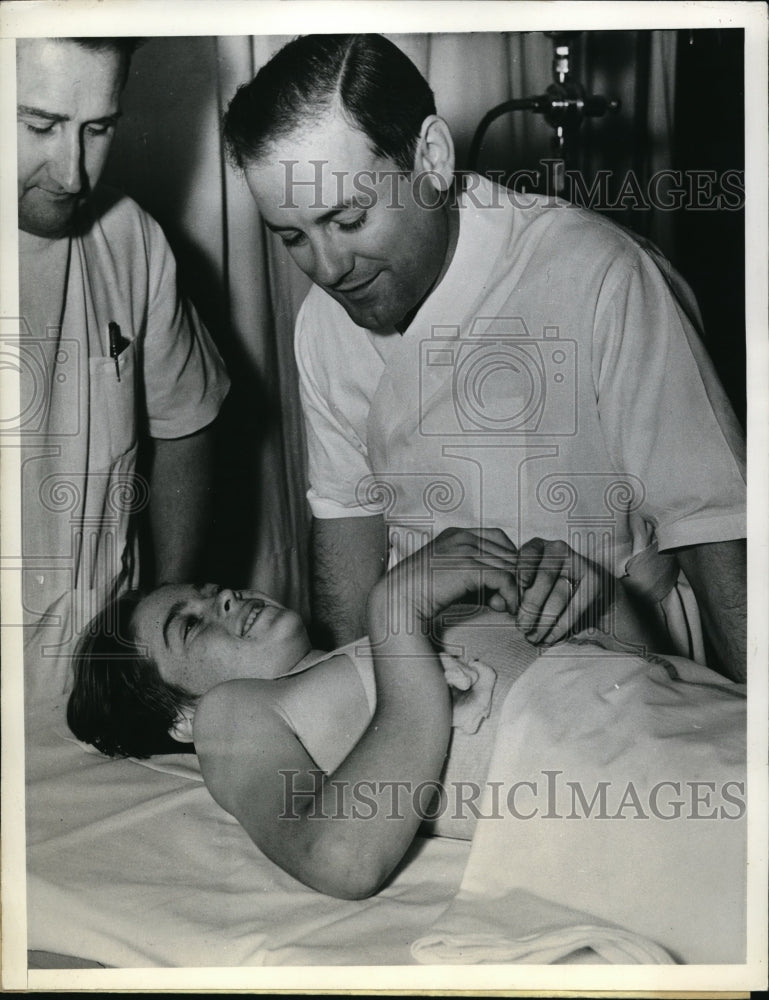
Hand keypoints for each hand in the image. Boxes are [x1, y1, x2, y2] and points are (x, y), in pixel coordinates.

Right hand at [381, 527, 518, 623]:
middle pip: (508, 552)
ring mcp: (466, 549)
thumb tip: (505, 596)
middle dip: (515, 577)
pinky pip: (505, 579)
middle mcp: (464, 536)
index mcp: (457, 534)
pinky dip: (511, 595)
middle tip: (510, 600)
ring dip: (515, 589)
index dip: (508, 561)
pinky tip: (507, 609)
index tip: (506, 584)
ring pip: (510, 566)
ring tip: (509, 607)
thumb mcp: (454, 578)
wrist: (400, 600)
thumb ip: (479, 581)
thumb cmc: (424, 594)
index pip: (499, 538)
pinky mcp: (469, 567)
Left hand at [509, 537, 608, 644]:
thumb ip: (510, 590)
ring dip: (544, 620)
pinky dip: (560, 626)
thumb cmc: (544, 587)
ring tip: (533, 637)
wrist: (582, 586)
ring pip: (559, 595)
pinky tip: (550, 637)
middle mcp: (559, 549)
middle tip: (522, 628)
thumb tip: (496, 603)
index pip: (526, 557)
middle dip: (531, 606)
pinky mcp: (594, 580)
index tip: (513, 598)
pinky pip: (575, 607)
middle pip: (544, 578)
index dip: (520, 577)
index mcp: (538, 546)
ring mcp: (579, 563)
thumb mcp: (525, 583)